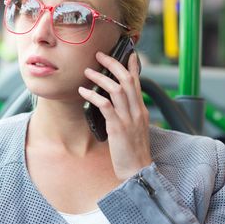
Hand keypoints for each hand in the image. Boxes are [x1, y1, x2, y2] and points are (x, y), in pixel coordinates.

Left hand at [78, 51, 151, 179]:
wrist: (137, 171)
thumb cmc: (132, 151)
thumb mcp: (134, 128)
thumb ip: (128, 113)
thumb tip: (115, 103)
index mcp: (141, 110)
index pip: (138, 82)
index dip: (132, 66)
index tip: (128, 53)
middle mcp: (137, 111)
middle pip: (127, 79)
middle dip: (113, 64)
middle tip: (99, 55)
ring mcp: (128, 119)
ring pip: (116, 89)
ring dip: (100, 77)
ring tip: (87, 71)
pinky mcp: (118, 127)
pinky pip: (105, 105)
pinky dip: (93, 95)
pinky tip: (83, 91)